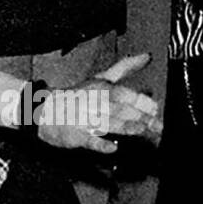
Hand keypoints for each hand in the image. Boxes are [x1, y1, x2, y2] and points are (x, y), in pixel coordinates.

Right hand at [35, 53, 162, 154]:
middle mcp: (94, 102)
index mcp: (101, 88)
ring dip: (126, 126)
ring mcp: (85, 119)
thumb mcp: (100, 78)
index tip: (156, 109)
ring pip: (109, 123)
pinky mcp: (77, 136)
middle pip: (122, 109)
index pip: (126, 93)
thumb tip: (147, 56)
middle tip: (158, 126)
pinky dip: (101, 144)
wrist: (45, 110)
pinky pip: (90, 141)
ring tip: (141, 131)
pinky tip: (112, 147)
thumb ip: (124, 68)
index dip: (143, 102)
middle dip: (142, 117)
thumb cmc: (77, 96)